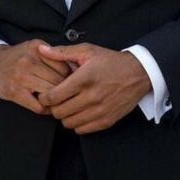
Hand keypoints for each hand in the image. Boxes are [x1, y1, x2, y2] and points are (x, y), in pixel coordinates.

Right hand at [0, 39, 71, 114]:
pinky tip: (46, 107)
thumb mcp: (34, 48)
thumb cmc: (18, 57)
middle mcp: (30, 60)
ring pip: (50, 93)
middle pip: (58, 81)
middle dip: (65, 90)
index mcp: (38, 48)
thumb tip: (75, 70)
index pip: (64, 66)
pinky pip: (39, 106)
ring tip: (58, 102)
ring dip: (56, 100)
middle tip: (68, 95)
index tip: (72, 83)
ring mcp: (22, 76)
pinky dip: (46, 109)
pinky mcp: (15, 92)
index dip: (70, 77)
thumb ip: (52, 56)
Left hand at [36, 43, 150, 133]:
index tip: (45, 94)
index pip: (54, 97)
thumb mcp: (87, 50)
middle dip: (54, 106)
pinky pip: (82, 130)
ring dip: (65, 115)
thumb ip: (62, 52)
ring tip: (68, 104)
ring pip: (69, 123)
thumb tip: (41, 49)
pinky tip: (79, 111)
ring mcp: (99, 111)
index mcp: (83, 79)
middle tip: (56, 99)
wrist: (138, 73)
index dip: (44, 97)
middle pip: (59, 112)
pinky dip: (77, 123)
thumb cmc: (110, 60)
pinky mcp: (106, 121)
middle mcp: (91, 97)